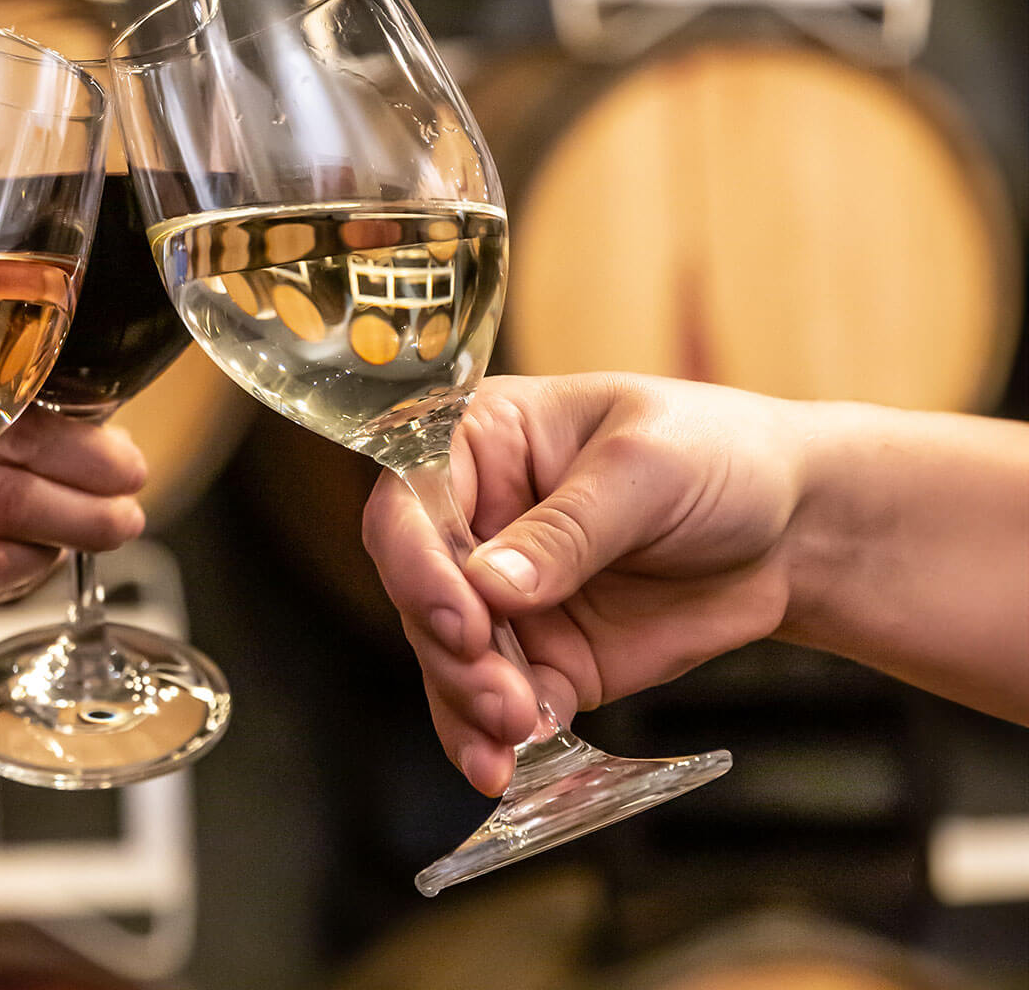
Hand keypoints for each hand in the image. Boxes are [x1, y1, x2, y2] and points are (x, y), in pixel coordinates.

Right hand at [363, 374, 803, 794]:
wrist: (799, 528)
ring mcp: (505, 599)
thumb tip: (492, 586)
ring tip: (509, 738)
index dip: (418, 562)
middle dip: (452, 653)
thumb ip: (567, 528)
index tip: (460, 619)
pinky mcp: (545, 660)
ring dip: (468, 704)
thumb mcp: (646, 469)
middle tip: (499, 697)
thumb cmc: (719, 455)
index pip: (411, 502)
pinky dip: (498, 740)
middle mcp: (476, 523)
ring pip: (450, 660)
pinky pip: (502, 706)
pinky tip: (508, 765)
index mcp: (479, 445)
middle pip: (421, 593)